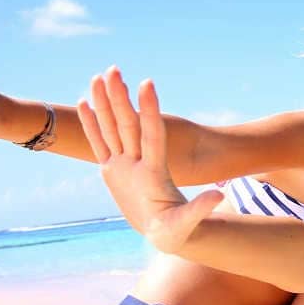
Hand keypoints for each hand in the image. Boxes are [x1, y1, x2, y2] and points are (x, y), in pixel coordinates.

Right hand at [77, 68, 221, 251]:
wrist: (169, 234)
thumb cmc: (179, 231)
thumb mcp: (189, 222)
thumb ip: (201, 208)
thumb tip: (219, 197)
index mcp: (155, 172)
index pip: (152, 134)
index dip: (149, 111)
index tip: (148, 84)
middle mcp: (140, 162)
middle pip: (128, 125)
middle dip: (120, 98)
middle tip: (114, 70)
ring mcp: (126, 165)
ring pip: (112, 129)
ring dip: (105, 104)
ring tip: (98, 77)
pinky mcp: (113, 172)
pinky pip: (100, 144)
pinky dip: (92, 125)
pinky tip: (84, 103)